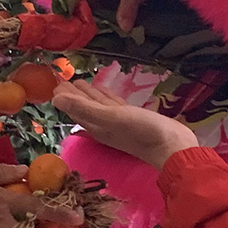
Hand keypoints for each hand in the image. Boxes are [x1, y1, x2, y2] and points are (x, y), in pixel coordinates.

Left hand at [53, 78, 198, 169]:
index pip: (75, 109)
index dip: (65, 98)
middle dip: (74, 95)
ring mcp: (119, 122)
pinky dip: (107, 97)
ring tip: (79, 82)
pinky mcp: (133, 118)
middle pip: (85, 106)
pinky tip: (105, 91)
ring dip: (89, 94)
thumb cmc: (142, 132)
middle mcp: (105, 124)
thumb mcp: (111, 118)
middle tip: (63, 80)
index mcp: (96, 125)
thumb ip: (84, 108)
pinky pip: (115, 105)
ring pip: (99, 105)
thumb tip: (56, 99)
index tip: (54, 85)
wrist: (173, 147)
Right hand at [76, 0, 153, 30]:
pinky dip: (98, 20)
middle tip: (91, 38)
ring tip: (96, 37)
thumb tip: (125, 28)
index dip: (78, 16)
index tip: (85, 32)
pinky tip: (103, 31)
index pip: (76, 0)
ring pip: (87, 10)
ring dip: (92, 22)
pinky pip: (95, 11)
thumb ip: (128, 9)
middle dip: (85, 22)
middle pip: (79, 7)